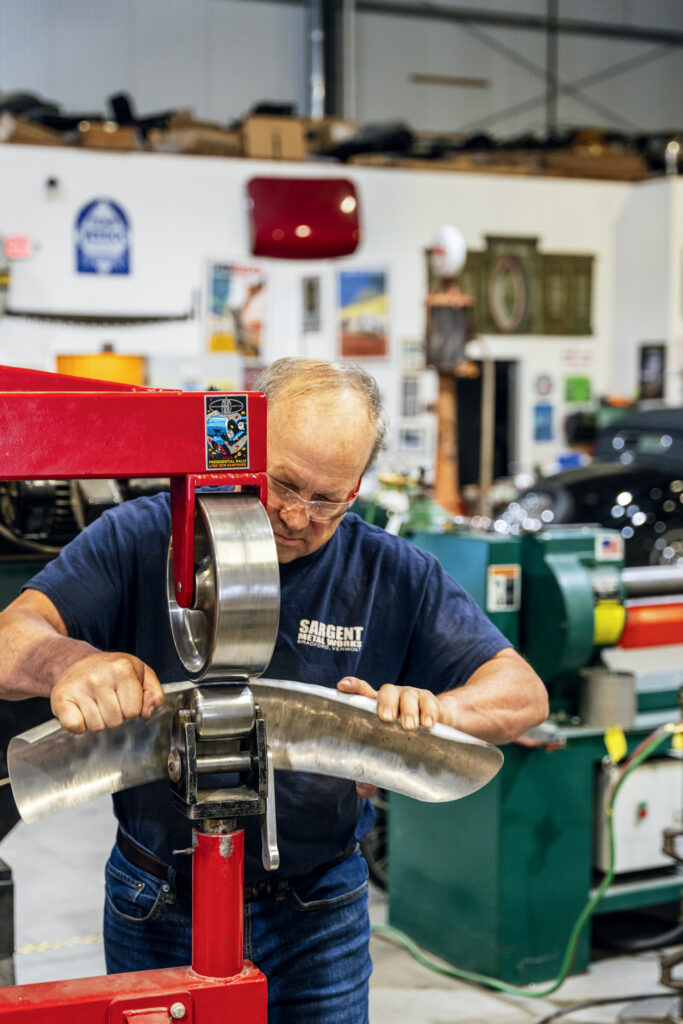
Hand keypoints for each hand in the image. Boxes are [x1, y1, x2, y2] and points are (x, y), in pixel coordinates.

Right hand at [50, 652, 164, 733]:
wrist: (78, 662)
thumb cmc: (112, 672)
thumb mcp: (141, 674)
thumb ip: (154, 694)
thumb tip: (146, 713)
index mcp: (122, 668)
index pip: (134, 711)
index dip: (131, 708)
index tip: (124, 696)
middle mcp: (99, 676)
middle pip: (115, 721)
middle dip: (114, 715)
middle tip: (107, 699)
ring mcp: (78, 686)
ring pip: (97, 726)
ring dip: (97, 720)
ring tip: (94, 703)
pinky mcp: (60, 697)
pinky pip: (75, 727)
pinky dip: (79, 725)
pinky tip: (80, 710)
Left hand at [337, 677, 440, 797]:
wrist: (435, 727)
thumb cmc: (402, 737)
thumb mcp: (388, 752)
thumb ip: (373, 770)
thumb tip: (363, 791)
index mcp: (376, 706)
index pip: (362, 692)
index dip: (353, 687)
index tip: (342, 686)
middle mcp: (392, 697)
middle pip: (386, 692)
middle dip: (385, 704)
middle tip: (386, 719)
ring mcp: (411, 696)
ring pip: (407, 696)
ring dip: (408, 711)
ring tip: (410, 728)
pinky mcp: (429, 700)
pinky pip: (428, 702)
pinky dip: (428, 712)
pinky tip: (428, 725)